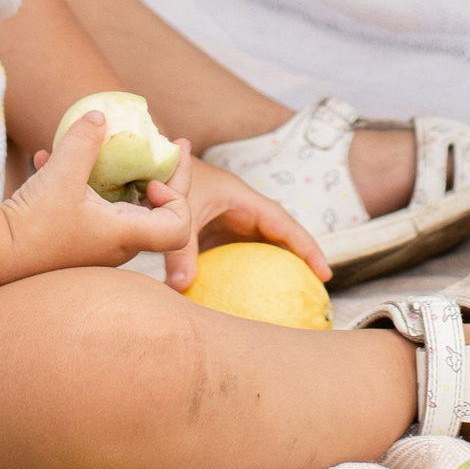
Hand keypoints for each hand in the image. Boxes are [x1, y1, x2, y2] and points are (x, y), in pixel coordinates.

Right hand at [0, 116, 196, 281]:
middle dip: (158, 172)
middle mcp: (117, 246)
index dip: (177, 196)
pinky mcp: (71, 240)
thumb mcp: (61, 174)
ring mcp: (95, 245)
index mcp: (125, 235)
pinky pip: (88, 207)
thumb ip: (83, 141)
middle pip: (156, 211)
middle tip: (166, 142)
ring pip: (118, 205)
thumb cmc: (34, 223)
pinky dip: (80, 183)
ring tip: (101, 141)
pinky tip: (43, 158)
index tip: (152, 177)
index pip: (179, 226)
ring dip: (114, 173)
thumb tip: (101, 115)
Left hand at [161, 159, 327, 298]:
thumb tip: (181, 290)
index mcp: (241, 199)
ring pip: (260, 245)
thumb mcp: (178, 215)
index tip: (324, 273)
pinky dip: (246, 273)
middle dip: (300, 259)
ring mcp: (227, 221)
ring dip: (276, 267)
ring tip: (290, 298)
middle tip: (316, 292)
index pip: (283, 224)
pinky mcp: (213, 232)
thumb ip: (180, 251)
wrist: (145, 169)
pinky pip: (237, 254)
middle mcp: (240, 210)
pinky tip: (244, 299)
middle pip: (280, 235)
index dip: (306, 247)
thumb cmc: (165, 181)